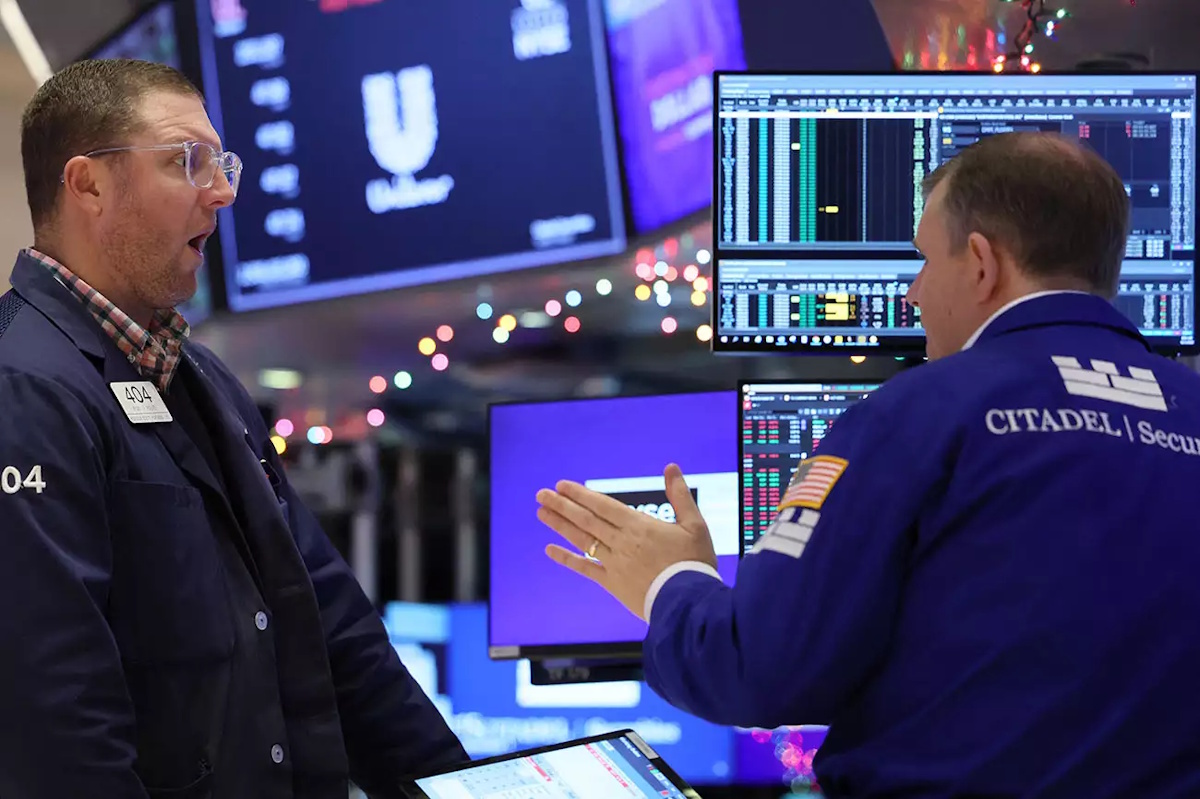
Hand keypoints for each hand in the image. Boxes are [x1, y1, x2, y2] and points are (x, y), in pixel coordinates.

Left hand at [536, 463, 716, 620]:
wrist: (689, 603)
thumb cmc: (694, 563)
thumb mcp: (694, 525)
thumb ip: (680, 495)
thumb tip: (671, 467)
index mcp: (639, 525)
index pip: (603, 505)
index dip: (581, 494)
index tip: (562, 486)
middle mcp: (621, 542)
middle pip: (586, 519)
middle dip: (562, 505)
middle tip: (541, 494)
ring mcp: (614, 563)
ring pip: (582, 540)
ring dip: (560, 525)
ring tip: (541, 513)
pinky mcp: (612, 583)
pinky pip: (586, 568)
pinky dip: (567, 559)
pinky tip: (550, 550)